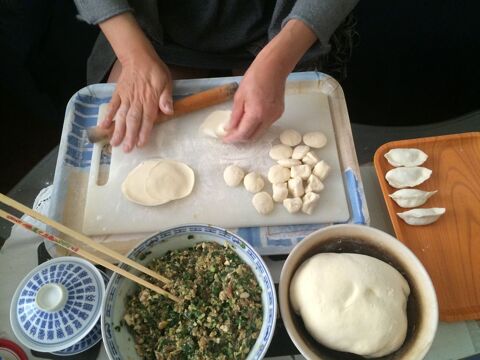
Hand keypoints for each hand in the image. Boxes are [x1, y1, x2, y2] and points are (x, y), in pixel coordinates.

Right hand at [98, 12, 173, 151]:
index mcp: (149, 99)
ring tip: (114, 143)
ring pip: (121, 116)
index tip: (140, 144)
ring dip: (118, 130)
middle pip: (132, 121)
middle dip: (129, 136)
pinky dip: (107, 116)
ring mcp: (126, 97)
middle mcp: (136, 100)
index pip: (147, 119)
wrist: (138, 56)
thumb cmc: (155, 71)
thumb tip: (168, 111)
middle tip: (126, 150)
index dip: (144, 132)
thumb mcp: (166, 82)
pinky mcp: (118, 93)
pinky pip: (112, 106)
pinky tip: (103, 126)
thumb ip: (166, 97)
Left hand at [223, 19, 316, 142]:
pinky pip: (266, 125)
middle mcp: (268, 118)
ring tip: (239, 126)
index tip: (225, 139)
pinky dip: (257, 125)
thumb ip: (235, 116)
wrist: (274, 68)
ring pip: (260, 132)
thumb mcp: (239, 96)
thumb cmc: (254, 78)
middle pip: (253, 137)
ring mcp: (275, 117)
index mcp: (256, 114)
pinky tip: (250, 118)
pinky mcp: (279, 113)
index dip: (233, 139)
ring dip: (249, 132)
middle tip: (231, 134)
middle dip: (241, 138)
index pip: (243, 134)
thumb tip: (230, 129)